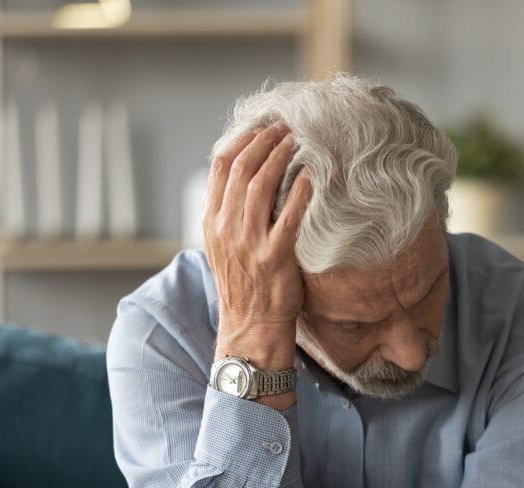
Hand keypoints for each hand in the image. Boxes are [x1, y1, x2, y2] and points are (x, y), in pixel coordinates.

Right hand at [203, 120, 311, 340]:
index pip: (220, 166)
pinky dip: (299, 192)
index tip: (262, 126)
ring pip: (260, 186)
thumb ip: (229, 212)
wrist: (251, 325)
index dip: (242, 140)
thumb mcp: (224, 245)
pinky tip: (311, 175)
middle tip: (285, 126)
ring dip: (280, 158)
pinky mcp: (274, 257)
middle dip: (264, 141)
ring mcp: (248, 242)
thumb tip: (244, 177)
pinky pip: (288, 216)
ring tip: (297, 140)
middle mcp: (226, 227)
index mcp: (212, 220)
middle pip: (241, 169)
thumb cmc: (245, 283)